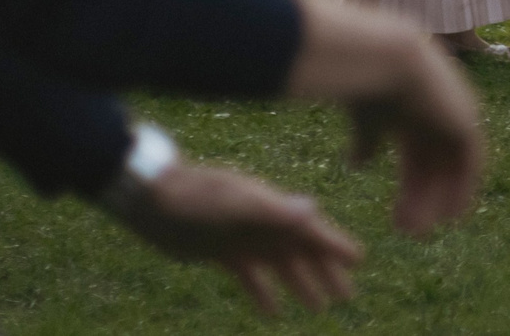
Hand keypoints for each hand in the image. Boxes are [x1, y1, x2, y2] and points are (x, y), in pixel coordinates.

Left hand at [112, 158, 362, 315]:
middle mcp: (260, 221)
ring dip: (298, 284)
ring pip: (278, 264)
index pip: (310, 229)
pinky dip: (262, 292)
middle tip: (346, 297)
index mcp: (270, 208)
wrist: (151, 199)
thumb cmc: (196, 197)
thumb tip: (312, 210)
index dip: (334, 245)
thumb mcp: (236, 204)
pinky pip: (248, 275)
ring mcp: (241, 236)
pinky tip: (272, 313)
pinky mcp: (220, 251)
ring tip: (318, 309)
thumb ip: (273, 210)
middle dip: (324, 271)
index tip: (358, 261)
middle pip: (299, 250)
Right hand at [285, 0, 484, 237]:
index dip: (411, 188)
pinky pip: (471, 164)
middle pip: (435, 165)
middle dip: (421, 199)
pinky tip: (449, 217)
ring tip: (419, 232)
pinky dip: (462, 190)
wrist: (384, 60)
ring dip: (438, 201)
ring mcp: (458, 113)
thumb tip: (358, 166)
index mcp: (415, 107)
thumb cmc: (364, 83)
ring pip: (453, 168)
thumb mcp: (366, 120)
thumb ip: (368, 141)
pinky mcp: (469, 120)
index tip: (398, 219)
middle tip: (409, 233)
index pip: (418, 156)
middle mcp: (440, 110)